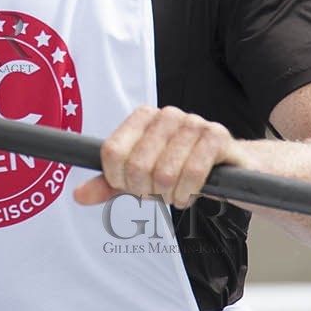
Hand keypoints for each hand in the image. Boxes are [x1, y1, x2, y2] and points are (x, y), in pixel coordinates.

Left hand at [72, 105, 244, 208]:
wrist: (231, 169)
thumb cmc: (181, 170)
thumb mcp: (140, 178)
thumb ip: (109, 185)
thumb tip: (79, 195)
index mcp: (143, 118)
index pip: (112, 152)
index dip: (117, 179)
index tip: (129, 187)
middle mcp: (167, 115)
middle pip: (137, 165)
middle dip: (145, 190)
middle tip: (157, 193)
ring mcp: (194, 123)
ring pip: (165, 173)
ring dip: (169, 195)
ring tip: (176, 193)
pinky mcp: (217, 137)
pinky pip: (193, 173)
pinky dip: (188, 192)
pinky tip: (188, 193)